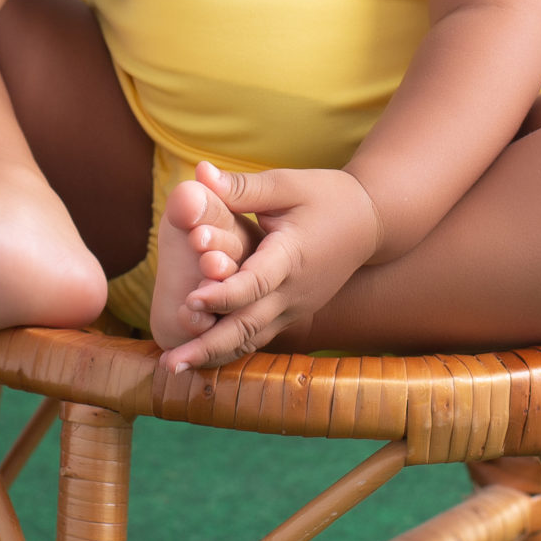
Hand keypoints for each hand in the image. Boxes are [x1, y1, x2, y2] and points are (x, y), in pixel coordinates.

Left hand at [161, 164, 379, 372]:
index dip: (223, 294)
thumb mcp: (286, 185)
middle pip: (249, 326)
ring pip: (252, 340)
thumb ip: (243, 187)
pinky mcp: (292, 313)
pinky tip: (202, 358)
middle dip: (208, 345)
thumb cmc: (326, 197)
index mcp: (291, 257)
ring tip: (176, 368)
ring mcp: (294, 308)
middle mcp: (293, 292)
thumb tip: (200, 172)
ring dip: (214, 355)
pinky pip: (259, 336)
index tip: (189, 301)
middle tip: (171, 363)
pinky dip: (230, 349)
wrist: (369, 222)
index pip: (255, 283)